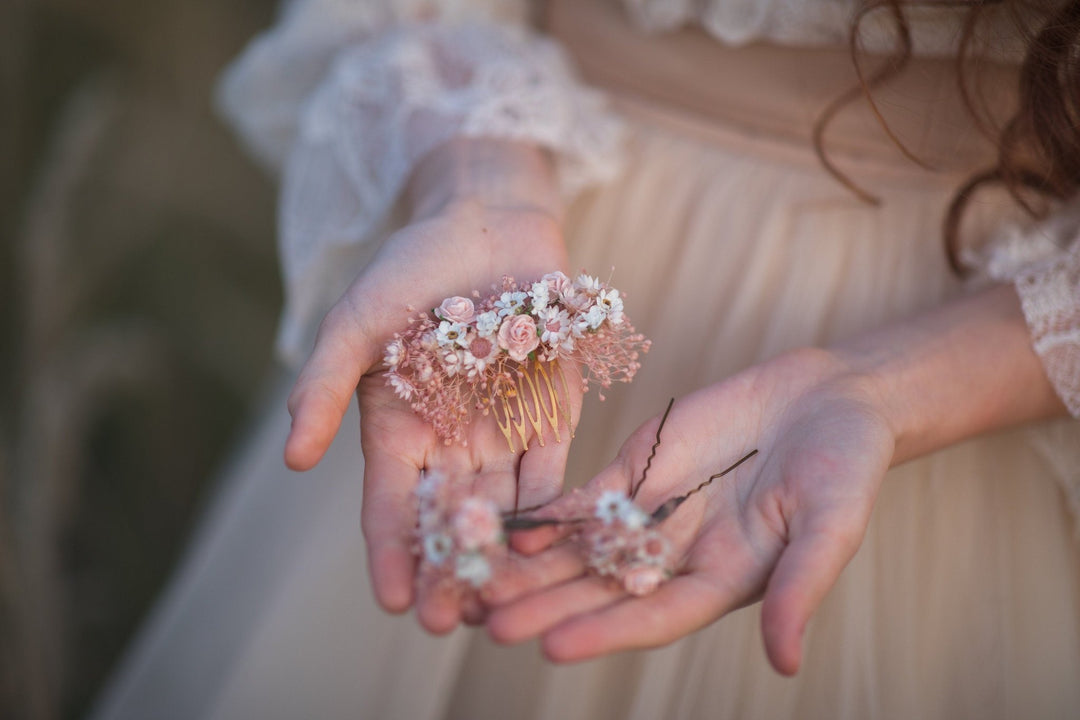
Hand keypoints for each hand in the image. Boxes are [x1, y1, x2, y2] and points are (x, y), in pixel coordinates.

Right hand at [285, 139, 581, 630]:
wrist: (487, 225)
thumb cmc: (411, 268)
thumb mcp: (355, 322)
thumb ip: (323, 385)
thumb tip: (292, 460)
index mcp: (396, 429)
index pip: (390, 505)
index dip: (390, 552)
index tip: (396, 599)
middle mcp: (448, 442)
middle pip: (447, 520)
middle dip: (447, 571)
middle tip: (450, 623)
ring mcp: (502, 433)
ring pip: (499, 510)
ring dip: (499, 559)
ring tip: (502, 604)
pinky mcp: (551, 417)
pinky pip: (551, 474)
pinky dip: (548, 511)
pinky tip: (548, 547)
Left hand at [485, 347, 893, 673]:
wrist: (828, 399)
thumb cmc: (845, 465)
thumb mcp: (832, 525)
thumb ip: (800, 586)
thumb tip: (787, 663)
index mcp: (719, 582)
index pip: (652, 617)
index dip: (603, 631)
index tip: (553, 648)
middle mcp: (675, 559)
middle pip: (599, 590)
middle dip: (544, 607)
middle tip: (486, 623)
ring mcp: (651, 515)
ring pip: (579, 550)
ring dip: (529, 569)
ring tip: (475, 584)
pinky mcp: (635, 473)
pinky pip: (584, 499)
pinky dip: (547, 514)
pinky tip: (507, 527)